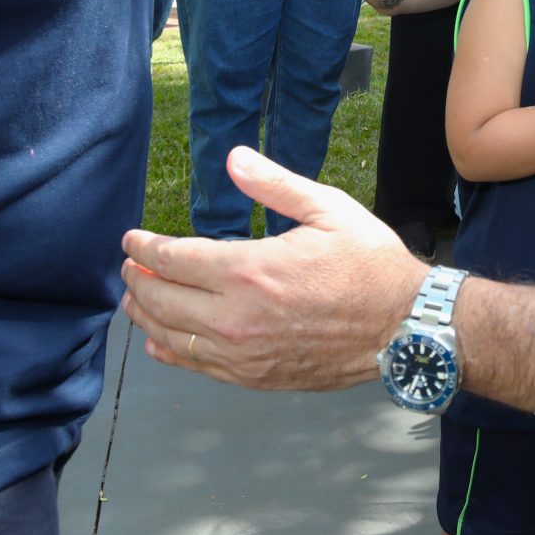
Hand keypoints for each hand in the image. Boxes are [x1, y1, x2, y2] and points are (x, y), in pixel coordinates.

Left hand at [121, 147, 425, 389]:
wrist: (405, 327)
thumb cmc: (370, 264)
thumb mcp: (329, 210)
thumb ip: (274, 185)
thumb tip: (233, 158)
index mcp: (249, 270)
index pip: (173, 259)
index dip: (144, 249)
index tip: (131, 241)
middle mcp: (236, 317)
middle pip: (161, 300)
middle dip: (137, 281)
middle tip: (129, 267)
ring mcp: (242, 353)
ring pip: (171, 337)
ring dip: (145, 316)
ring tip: (135, 300)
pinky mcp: (254, 376)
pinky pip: (196, 366)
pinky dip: (170, 352)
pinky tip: (160, 342)